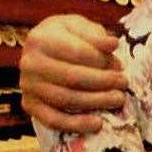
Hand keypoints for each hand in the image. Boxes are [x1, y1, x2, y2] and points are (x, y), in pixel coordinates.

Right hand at [19, 14, 127, 132]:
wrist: (42, 50)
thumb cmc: (66, 37)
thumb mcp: (79, 27)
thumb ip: (95, 35)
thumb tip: (113, 44)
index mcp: (41, 39)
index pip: (77, 52)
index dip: (102, 61)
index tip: (120, 67)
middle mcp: (29, 63)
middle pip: (72, 77)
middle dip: (103, 82)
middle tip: (123, 84)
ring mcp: (27, 86)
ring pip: (66, 99)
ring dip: (96, 102)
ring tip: (118, 99)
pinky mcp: (29, 105)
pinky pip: (53, 120)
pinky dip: (76, 124)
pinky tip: (98, 124)